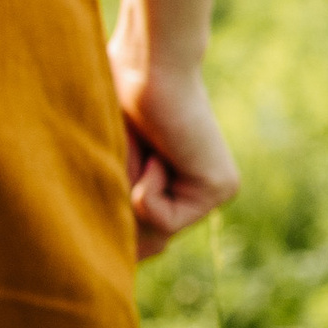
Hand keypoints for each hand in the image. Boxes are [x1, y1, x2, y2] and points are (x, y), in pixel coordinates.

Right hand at [111, 38, 238, 258]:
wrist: (145, 64)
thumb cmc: (112, 101)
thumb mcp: (107, 170)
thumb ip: (118, 216)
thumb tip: (130, 263)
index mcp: (174, 188)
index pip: (141, 239)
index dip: (116, 222)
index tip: (114, 179)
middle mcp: (199, 195)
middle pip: (146, 242)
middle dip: (120, 205)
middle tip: (128, 156)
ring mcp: (214, 193)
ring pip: (153, 233)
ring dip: (130, 190)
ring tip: (141, 149)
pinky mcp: (221, 189)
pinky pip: (165, 219)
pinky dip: (145, 187)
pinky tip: (158, 153)